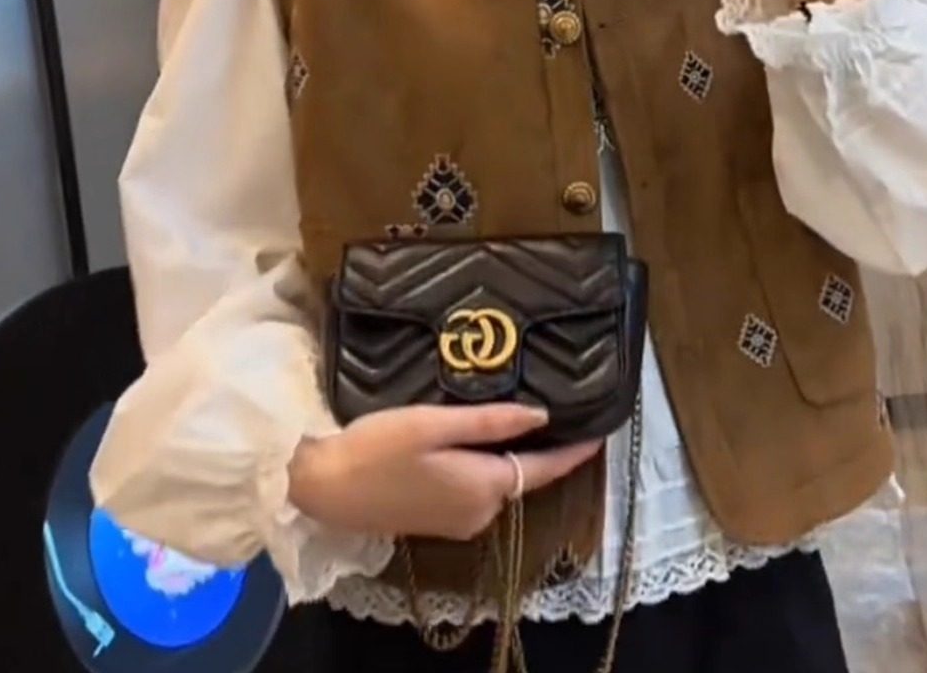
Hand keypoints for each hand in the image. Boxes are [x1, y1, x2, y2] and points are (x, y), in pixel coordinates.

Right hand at [287, 403, 600, 541]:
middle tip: (555, 404)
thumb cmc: (378, 447)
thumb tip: (542, 416)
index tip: (601, 432)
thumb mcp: (435, 423)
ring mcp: (460, 522)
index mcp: (486, 486)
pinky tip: (476, 442)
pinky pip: (479, 490)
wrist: (325, 489)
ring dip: (510, 455)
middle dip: (540, 447)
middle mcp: (481, 512)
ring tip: (516, 415)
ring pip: (500, 481)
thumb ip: (490, 421)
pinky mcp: (440, 522)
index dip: (574, 451)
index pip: (545, 468)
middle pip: (522, 473)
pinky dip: (486, 467)